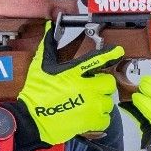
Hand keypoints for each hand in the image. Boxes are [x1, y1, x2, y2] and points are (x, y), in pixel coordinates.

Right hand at [10, 22, 124, 149]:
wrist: (32, 120)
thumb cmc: (36, 93)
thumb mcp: (39, 67)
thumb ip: (48, 47)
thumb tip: (49, 29)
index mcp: (74, 72)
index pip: (97, 59)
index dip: (110, 55)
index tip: (118, 52)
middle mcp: (86, 87)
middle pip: (108, 83)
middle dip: (102, 85)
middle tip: (92, 88)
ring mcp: (90, 105)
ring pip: (108, 101)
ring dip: (101, 102)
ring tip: (88, 104)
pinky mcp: (90, 121)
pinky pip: (105, 118)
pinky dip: (99, 119)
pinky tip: (89, 116)